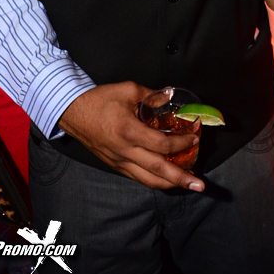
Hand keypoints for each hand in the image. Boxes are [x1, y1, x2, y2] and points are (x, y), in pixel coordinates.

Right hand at [58, 82, 203, 191]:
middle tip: (200, 184)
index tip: (194, 138)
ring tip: (188, 183)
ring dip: (170, 184)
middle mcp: (125, 152)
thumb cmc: (100, 99)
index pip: (162, 145)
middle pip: (158, 171)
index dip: (182, 143)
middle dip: (182, 179)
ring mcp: (119, 162)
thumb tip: (171, 96)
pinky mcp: (115, 166)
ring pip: (148, 180)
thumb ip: (152, 95)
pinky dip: (155, 179)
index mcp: (129, 132)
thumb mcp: (128, 89)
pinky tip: (166, 177)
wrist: (73, 113)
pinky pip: (138, 177)